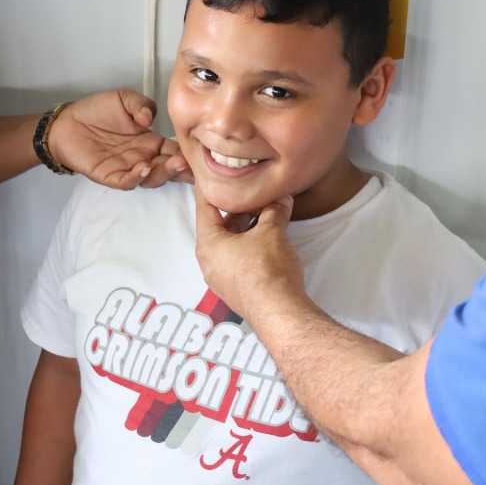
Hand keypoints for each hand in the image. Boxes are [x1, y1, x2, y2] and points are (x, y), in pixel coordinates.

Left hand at [48, 90, 188, 189]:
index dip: (189, 152)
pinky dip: (136, 177)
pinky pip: (125, 181)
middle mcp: (143, 158)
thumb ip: (141, 104)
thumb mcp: (124, 99)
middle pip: (168, 168)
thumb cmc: (96, 111)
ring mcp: (128, 169)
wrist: (67, 122)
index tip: (203, 153)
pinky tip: (143, 167)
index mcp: (151, 142)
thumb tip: (150, 120)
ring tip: (173, 164)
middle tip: (191, 162)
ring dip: (164, 173)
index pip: (175, 150)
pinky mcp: (110, 176)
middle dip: (182, 168)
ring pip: (151, 178)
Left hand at [192, 184, 303, 317]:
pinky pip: (239, 259)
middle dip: (239, 208)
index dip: (210, 187)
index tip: (210, 172)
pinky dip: (252, 244)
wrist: (279, 312)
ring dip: (248, 227)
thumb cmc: (267, 270)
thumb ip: (274, 211)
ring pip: (232, 243)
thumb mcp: (272, 232)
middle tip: (254, 191)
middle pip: (220, 225)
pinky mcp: (237, 288)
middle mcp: (209, 261)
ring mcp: (222, 278)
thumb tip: (281, 198)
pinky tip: (270, 237)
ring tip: (267, 211)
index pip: (204, 206)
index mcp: (208, 244)